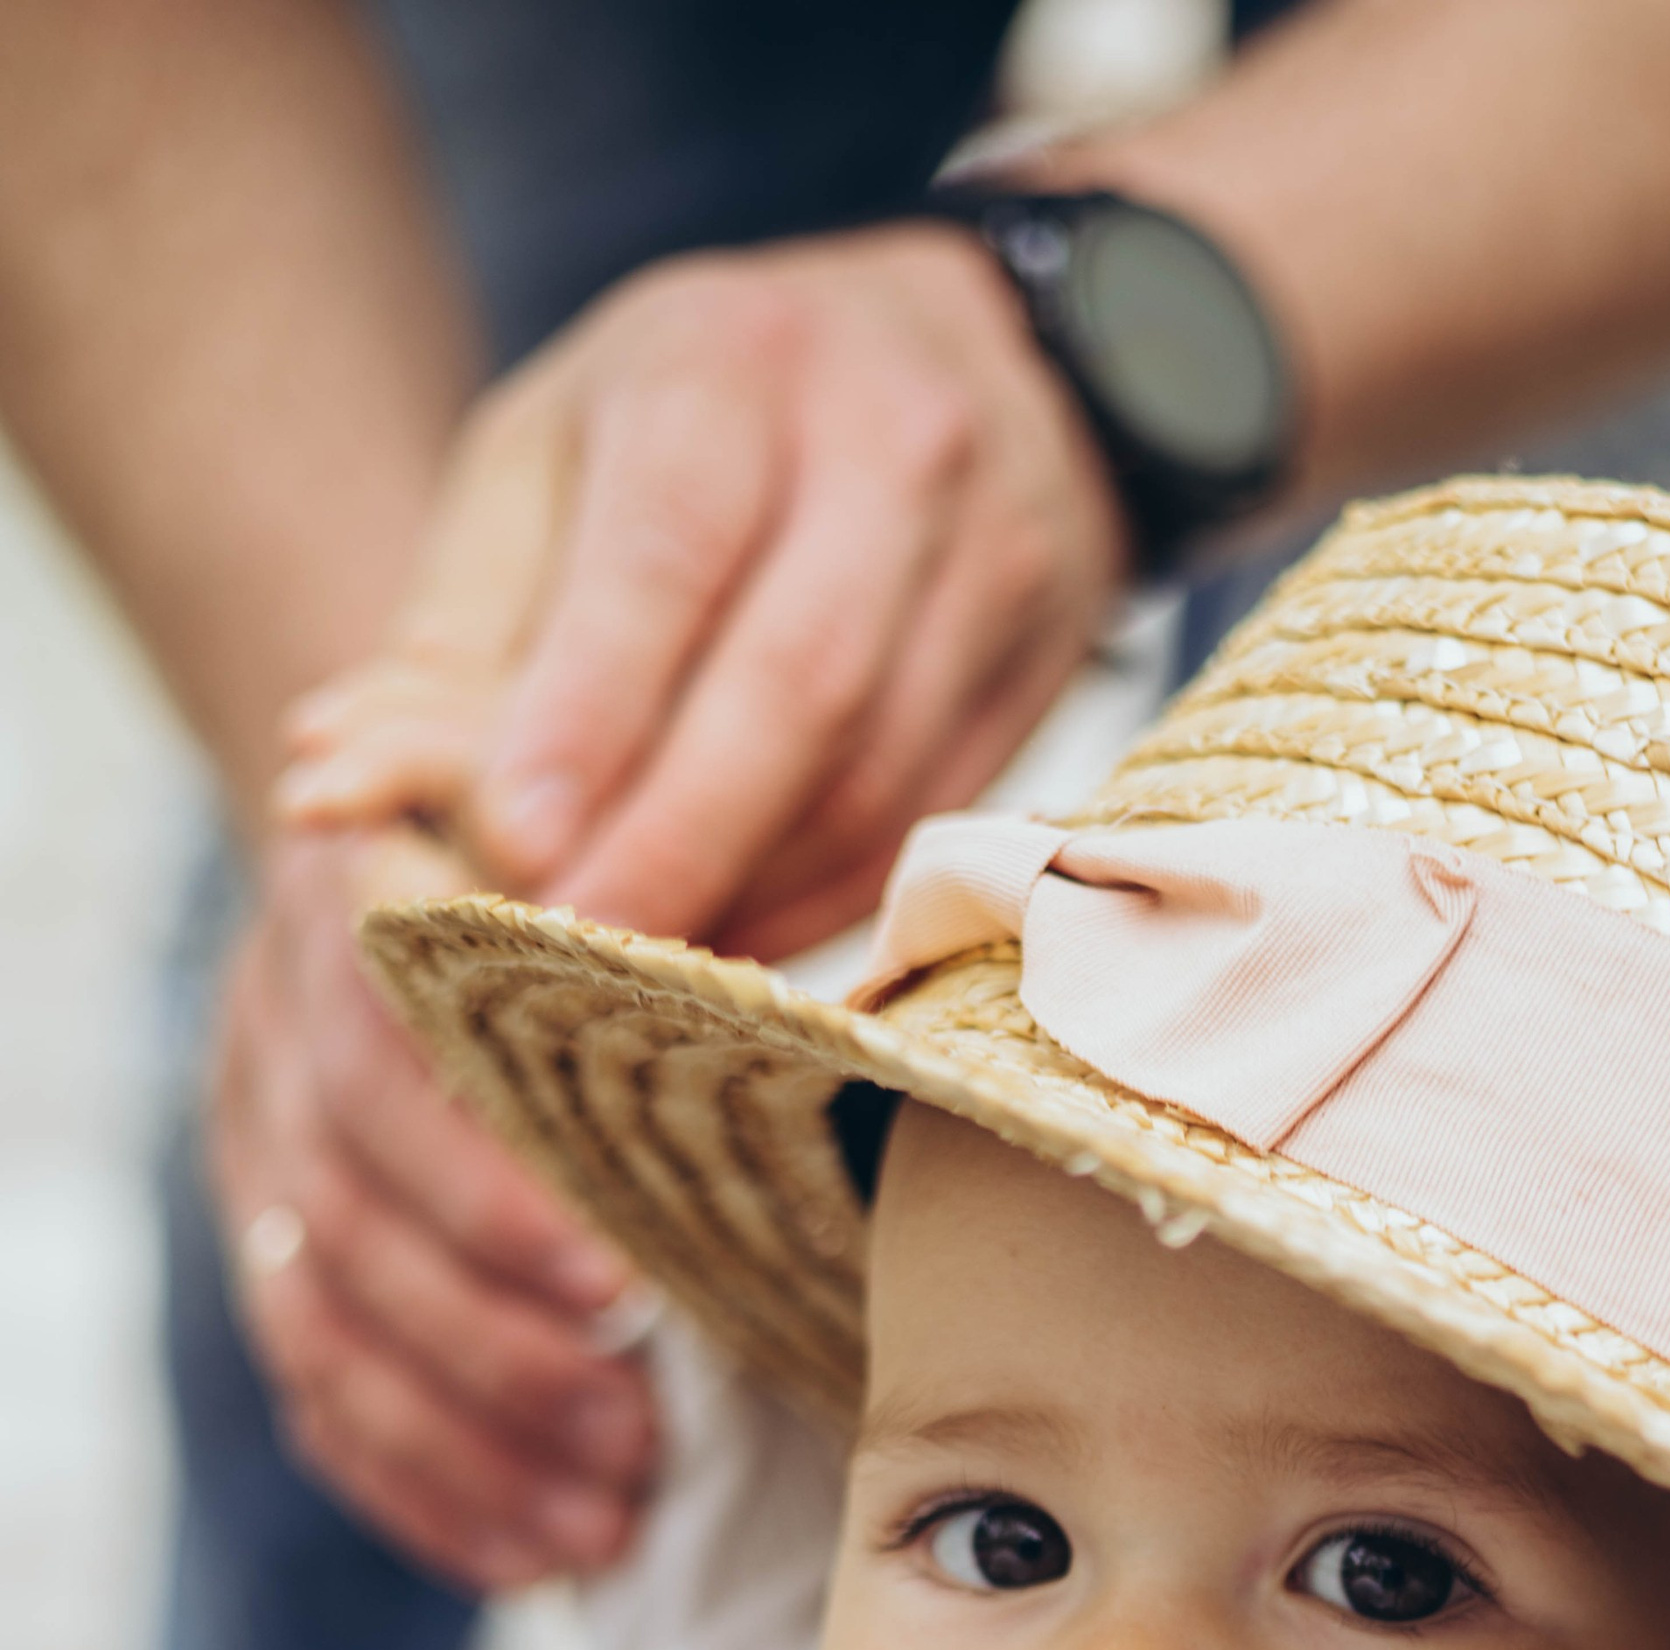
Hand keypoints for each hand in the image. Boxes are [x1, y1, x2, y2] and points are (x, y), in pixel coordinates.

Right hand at [207, 824, 657, 1588]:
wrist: (453, 833)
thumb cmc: (583, 830)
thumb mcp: (610, 789)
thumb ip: (628, 848)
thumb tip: (660, 932)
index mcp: (347, 909)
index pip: (378, 1062)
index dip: (482, 1182)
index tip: (611, 1280)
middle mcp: (272, 1036)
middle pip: (349, 1222)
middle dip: (497, 1351)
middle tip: (639, 1435)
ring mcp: (259, 1157)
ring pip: (324, 1330)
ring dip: (472, 1446)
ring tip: (612, 1523)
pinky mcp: (280, 1256)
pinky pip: (321, 1404)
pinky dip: (428, 1494)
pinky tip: (537, 1561)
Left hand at [271, 225, 1128, 962]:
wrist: (982, 363)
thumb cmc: (709, 418)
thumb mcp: (557, 453)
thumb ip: (460, 619)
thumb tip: (332, 786)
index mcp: (735, 364)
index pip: (670, 554)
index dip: (594, 713)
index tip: (513, 844)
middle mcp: (891, 450)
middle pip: (798, 685)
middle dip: (674, 841)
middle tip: (567, 954)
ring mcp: (994, 563)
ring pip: (875, 779)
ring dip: (746, 894)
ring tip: (632, 972)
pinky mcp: (1043, 675)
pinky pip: (924, 826)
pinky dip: (817, 903)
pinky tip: (731, 943)